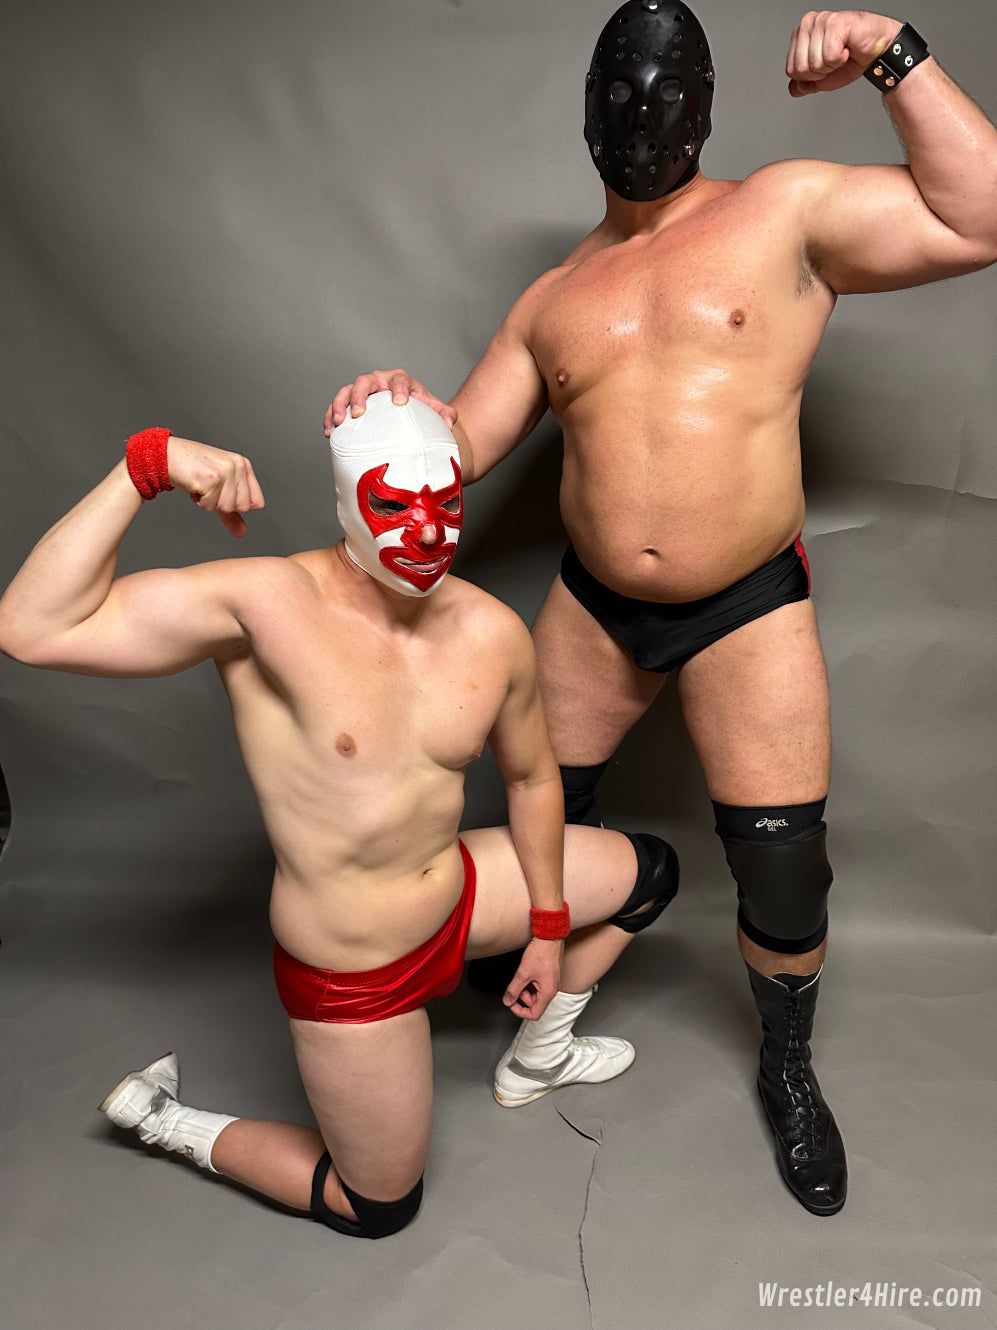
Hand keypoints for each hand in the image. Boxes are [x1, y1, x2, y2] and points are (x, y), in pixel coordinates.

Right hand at [167, 437, 264, 537]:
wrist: (166, 455)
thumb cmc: (192, 468)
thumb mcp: (218, 488)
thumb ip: (232, 511)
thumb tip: (242, 533)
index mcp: (243, 465)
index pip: (256, 502)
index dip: (237, 504)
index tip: (222, 491)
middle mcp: (237, 465)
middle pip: (242, 507)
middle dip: (222, 503)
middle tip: (209, 487)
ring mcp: (225, 471)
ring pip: (227, 507)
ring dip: (209, 502)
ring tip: (201, 484)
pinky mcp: (212, 479)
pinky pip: (210, 506)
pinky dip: (199, 500)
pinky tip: (194, 484)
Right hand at [324, 369, 457, 434]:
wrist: (409, 412)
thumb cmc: (420, 410)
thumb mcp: (434, 410)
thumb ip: (444, 413)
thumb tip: (450, 421)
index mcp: (400, 380)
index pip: (398, 380)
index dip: (398, 389)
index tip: (399, 403)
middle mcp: (379, 381)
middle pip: (366, 381)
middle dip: (361, 395)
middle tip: (359, 413)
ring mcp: (363, 391)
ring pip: (347, 390)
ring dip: (340, 404)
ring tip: (339, 422)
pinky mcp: (351, 402)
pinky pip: (336, 405)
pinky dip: (330, 415)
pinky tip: (328, 431)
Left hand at [502, 938, 562, 1019]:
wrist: (550, 936)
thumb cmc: (541, 953)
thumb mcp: (522, 973)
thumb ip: (513, 990)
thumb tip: (508, 1001)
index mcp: (548, 993)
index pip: (535, 1014)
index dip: (520, 1011)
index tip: (512, 1003)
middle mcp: (552, 989)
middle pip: (535, 1004)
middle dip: (522, 997)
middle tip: (515, 986)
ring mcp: (552, 982)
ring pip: (536, 994)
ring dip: (526, 989)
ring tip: (521, 976)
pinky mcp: (550, 976)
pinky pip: (539, 985)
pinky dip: (531, 982)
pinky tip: (527, 972)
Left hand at [786, 11, 900, 97]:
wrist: (877, 51)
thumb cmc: (852, 58)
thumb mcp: (823, 77)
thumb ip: (805, 83)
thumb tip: (793, 89)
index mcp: (800, 34)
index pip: (791, 70)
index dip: (810, 77)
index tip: (825, 65)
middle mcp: (808, 23)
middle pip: (800, 68)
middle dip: (820, 72)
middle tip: (835, 60)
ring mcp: (821, 21)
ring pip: (814, 63)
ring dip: (832, 65)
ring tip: (842, 53)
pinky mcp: (835, 22)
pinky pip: (829, 56)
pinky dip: (840, 58)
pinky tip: (847, 48)